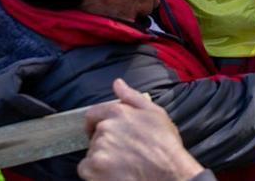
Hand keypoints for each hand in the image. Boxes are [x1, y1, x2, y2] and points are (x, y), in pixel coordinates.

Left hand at [78, 79, 203, 180]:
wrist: (168, 174)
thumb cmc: (165, 146)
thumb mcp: (155, 113)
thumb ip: (132, 97)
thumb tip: (117, 83)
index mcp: (118, 112)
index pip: (93, 114)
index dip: (95, 123)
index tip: (98, 131)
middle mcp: (105, 128)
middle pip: (95, 136)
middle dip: (105, 143)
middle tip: (123, 152)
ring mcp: (98, 149)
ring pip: (92, 153)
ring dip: (102, 158)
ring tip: (122, 164)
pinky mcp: (93, 168)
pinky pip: (86, 169)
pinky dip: (95, 173)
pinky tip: (113, 173)